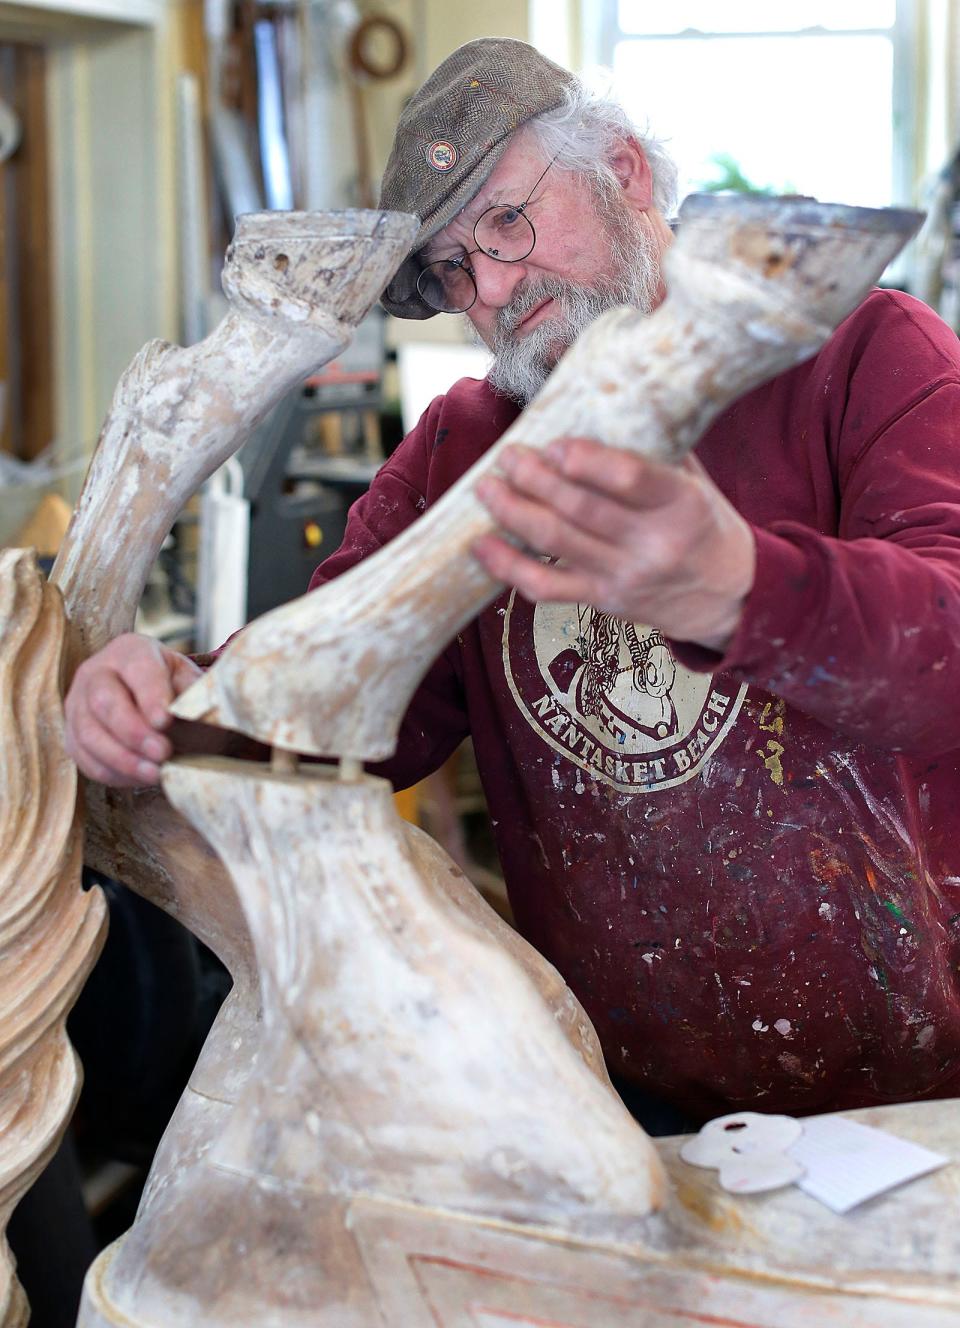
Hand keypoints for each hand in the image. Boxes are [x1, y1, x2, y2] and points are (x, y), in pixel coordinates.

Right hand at [64, 633, 202, 785]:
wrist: (147, 694)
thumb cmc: (172, 686)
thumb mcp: (188, 680)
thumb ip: (193, 696)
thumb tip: (199, 720)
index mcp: (130, 651)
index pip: (137, 668)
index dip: (150, 696)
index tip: (165, 720)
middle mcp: (96, 673)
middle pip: (104, 702)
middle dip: (134, 732)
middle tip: (163, 752)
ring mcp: (78, 705)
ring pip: (89, 734)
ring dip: (123, 759)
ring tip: (155, 773)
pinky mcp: (72, 736)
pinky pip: (85, 758)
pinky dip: (114, 772)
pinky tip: (140, 777)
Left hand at [473, 437, 755, 650]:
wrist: (728, 597)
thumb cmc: (702, 525)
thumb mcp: (695, 482)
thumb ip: (655, 447)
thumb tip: (605, 394)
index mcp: (680, 504)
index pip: (631, 479)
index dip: (586, 460)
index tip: (554, 444)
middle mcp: (652, 543)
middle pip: (580, 508)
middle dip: (534, 479)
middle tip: (507, 456)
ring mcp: (624, 576)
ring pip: (555, 542)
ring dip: (512, 512)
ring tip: (487, 488)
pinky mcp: (602, 600)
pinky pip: (545, 587)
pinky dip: (508, 566)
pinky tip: (482, 545)